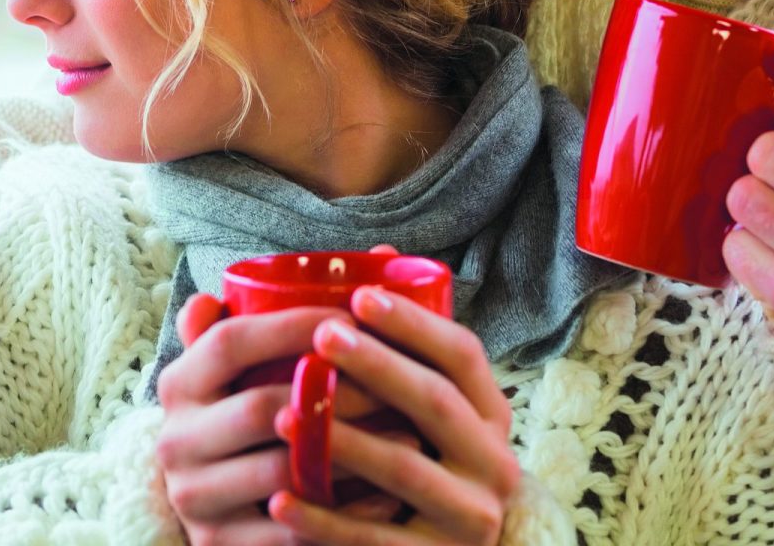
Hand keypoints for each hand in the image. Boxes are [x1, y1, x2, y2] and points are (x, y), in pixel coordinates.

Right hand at [157, 293, 403, 544]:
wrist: (215, 511)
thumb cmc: (248, 420)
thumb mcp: (249, 368)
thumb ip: (291, 312)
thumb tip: (381, 253)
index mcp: (180, 383)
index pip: (229, 341)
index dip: (292, 325)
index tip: (355, 317)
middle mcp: (174, 438)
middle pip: (260, 407)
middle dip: (338, 395)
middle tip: (399, 386)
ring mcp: (192, 498)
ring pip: (280, 472)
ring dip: (351, 455)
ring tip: (408, 440)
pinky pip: (289, 532)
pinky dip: (344, 515)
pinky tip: (388, 499)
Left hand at [266, 287, 518, 544]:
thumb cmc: (424, 461)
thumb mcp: (428, 410)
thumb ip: (407, 346)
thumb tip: (380, 255)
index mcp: (490, 414)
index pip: (463, 355)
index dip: (413, 323)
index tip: (360, 294)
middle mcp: (493, 464)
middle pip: (436, 404)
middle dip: (377, 366)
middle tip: (320, 336)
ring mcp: (469, 518)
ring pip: (404, 469)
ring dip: (341, 439)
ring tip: (283, 414)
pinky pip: (374, 539)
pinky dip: (323, 521)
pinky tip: (280, 500)